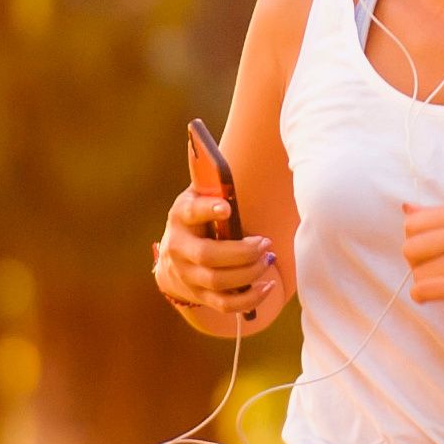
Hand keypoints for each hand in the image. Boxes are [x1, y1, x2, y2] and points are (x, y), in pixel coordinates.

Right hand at [153, 186, 284, 327]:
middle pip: (208, 256)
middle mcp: (179, 248)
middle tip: (264, 243)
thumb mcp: (199, 197)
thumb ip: (210, 181)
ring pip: (218, 281)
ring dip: (248, 273)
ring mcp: (188, 276)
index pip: (191, 212)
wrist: (175, 259)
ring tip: (267, 259)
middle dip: (241, 252)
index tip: (227, 207)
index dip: (207, 210)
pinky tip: (267, 285)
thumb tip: (206, 139)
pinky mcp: (201, 296)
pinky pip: (226, 304)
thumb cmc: (199, 219)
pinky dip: (249, 299)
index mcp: (180, 217)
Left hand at [402, 203, 443, 321]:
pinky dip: (424, 297)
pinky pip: (421, 290)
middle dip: (417, 263)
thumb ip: (442, 218)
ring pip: (416, 273)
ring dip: (426, 282)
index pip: (413, 223)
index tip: (434, 253)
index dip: (417, 241)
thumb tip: (405, 207)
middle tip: (438, 271)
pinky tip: (440, 296)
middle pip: (409, 247)